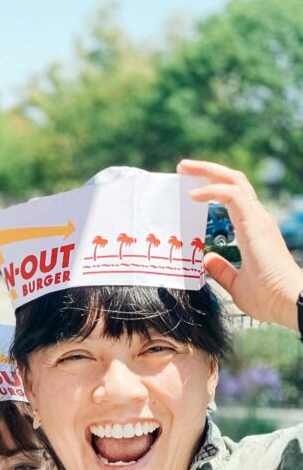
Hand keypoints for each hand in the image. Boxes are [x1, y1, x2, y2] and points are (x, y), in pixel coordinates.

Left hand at [178, 159, 301, 330]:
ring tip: (184, 168)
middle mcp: (257, 218)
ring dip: (207, 172)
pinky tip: (192, 194)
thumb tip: (207, 259)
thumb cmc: (266, 297)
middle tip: (183, 167)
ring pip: (233, 181)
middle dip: (208, 171)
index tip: (189, 188)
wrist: (286, 301)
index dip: (213, 188)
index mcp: (253, 229)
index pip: (233, 198)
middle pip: (233, 181)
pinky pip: (231, 195)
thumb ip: (222, 270)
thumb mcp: (236, 284)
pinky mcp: (255, 222)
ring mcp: (258, 218)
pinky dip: (211, 190)